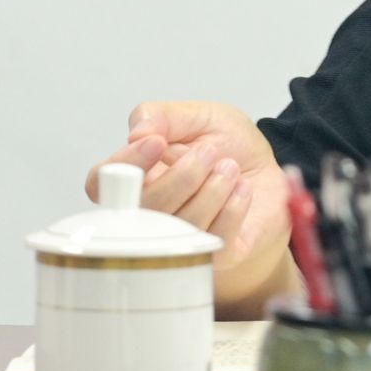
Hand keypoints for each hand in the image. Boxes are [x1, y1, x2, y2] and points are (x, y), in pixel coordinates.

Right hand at [84, 101, 291, 306]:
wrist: (269, 170)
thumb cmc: (226, 144)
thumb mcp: (199, 116)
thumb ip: (163, 115)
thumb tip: (138, 132)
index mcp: (135, 177)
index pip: (101, 182)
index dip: (125, 164)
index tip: (157, 143)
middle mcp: (149, 213)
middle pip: (144, 210)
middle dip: (181, 177)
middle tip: (209, 152)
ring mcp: (179, 239)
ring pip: (180, 227)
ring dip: (211, 191)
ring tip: (230, 168)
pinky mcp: (214, 254)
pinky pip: (215, 240)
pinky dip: (233, 209)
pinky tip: (242, 190)